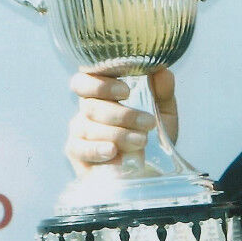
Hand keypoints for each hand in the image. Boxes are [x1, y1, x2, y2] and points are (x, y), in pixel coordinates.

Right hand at [63, 68, 178, 175]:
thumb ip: (163, 92)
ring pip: (89, 128)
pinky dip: (98, 150)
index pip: (85, 79)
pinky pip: (81, 149)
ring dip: (118, 135)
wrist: (152, 170)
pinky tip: (114, 153)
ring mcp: (79, 132)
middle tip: (147, 123)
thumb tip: (163, 71)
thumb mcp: (164, 113)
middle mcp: (86, 110)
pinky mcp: (77, 154)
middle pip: (91, 106)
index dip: (100, 83)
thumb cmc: (152, 136)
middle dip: (121, 115)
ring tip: (142, 141)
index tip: (126, 91)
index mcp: (103, 94)